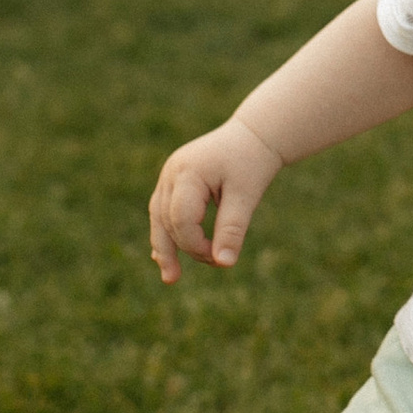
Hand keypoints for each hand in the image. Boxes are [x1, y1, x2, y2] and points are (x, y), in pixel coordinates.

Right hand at [149, 117, 282, 280]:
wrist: (254, 136)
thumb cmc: (252, 163)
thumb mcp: (246, 196)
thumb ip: (232, 228)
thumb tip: (225, 264)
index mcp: (188, 173)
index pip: (181, 219)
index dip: (195, 245)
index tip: (219, 258)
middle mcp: (172, 173)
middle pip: (164, 220)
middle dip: (179, 249)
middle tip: (187, 274)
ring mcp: (169, 175)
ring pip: (158, 217)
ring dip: (166, 245)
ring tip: (170, 276)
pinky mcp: (173, 181)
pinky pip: (162, 210)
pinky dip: (166, 232)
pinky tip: (163, 256)